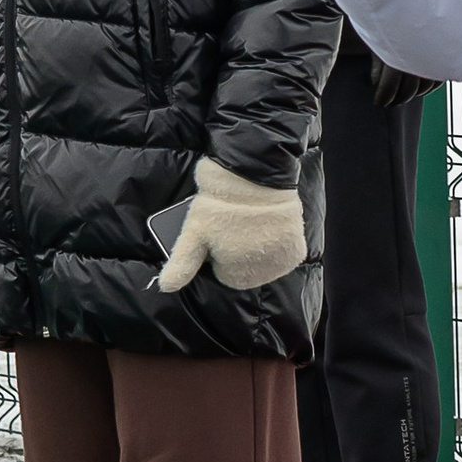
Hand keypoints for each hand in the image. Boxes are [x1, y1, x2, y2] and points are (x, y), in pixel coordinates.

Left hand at [156, 154, 307, 292]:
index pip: (225, 275)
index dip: (219, 254)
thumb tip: (165, 287)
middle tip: (233, 227)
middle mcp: (262, 276)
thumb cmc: (218, 204)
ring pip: (266, 261)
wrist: (251, 174)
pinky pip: (285, 254)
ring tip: (249, 223)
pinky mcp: (295, 249)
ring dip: (260, 246)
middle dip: (240, 252)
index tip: (218, 235)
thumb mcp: (193, 234)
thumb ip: (182, 264)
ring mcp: (281, 263)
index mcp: (235, 277)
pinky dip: (279, 242)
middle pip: (247, 270)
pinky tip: (268, 225)